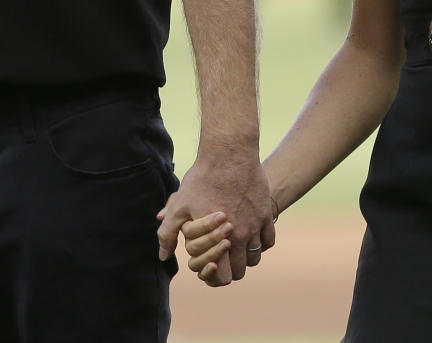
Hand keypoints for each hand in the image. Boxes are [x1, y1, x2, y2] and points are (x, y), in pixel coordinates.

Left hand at [156, 156, 274, 284]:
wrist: (229, 153)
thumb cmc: (202, 179)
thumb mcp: (180, 205)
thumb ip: (168, 234)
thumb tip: (163, 255)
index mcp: (219, 240)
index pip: (224, 277)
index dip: (216, 276)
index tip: (211, 265)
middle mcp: (241, 237)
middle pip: (241, 271)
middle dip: (231, 267)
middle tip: (222, 256)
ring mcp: (256, 225)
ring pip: (255, 257)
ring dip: (246, 256)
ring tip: (235, 246)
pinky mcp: (266, 213)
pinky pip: (269, 240)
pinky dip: (261, 242)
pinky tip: (250, 233)